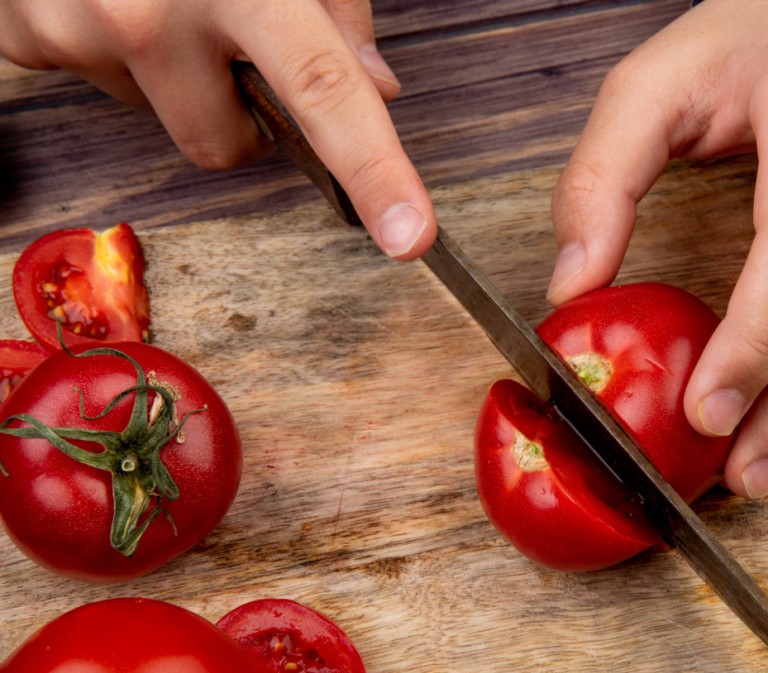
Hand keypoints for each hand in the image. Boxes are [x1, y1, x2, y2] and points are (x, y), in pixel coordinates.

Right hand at [0, 0, 434, 259]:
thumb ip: (335, 5)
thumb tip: (376, 88)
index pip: (325, 90)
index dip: (375, 169)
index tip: (409, 234)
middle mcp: (153, 14)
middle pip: (224, 147)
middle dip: (240, 114)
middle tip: (232, 41)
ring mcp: (81, 29)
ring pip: (158, 118)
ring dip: (173, 77)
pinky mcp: (27, 37)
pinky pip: (93, 82)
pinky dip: (110, 52)